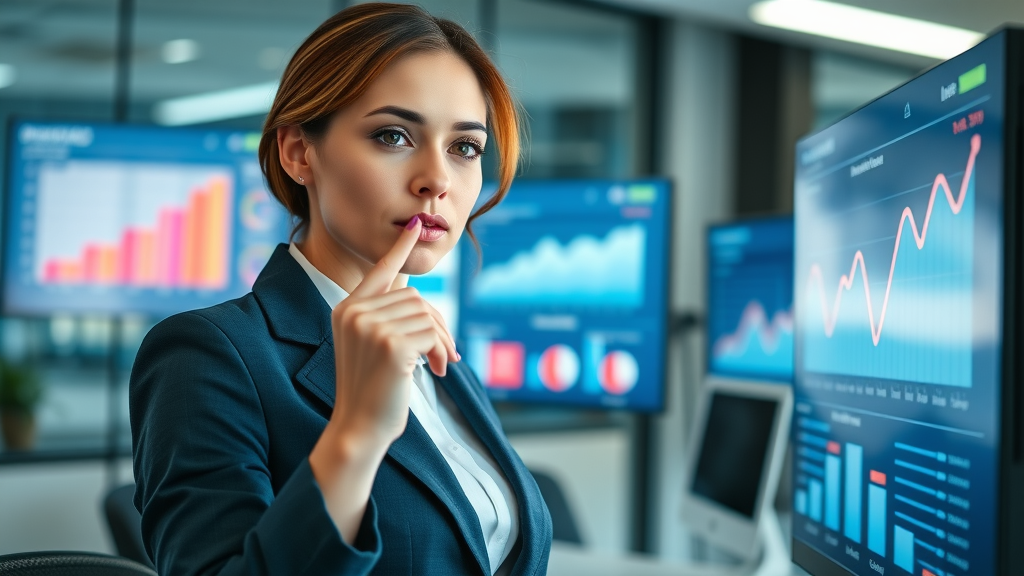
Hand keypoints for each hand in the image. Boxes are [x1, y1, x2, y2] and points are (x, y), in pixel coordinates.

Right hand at [329, 216, 458, 447]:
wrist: (359, 428)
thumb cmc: (371, 391)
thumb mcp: (373, 347)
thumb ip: (388, 319)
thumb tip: (423, 304)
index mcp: (347, 309)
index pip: (380, 271)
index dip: (400, 248)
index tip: (416, 226)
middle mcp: (354, 312)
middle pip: (415, 299)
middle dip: (438, 326)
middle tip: (447, 355)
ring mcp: (370, 327)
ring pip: (427, 315)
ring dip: (442, 342)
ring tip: (442, 365)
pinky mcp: (390, 345)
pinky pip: (432, 334)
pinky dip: (442, 352)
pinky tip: (437, 371)